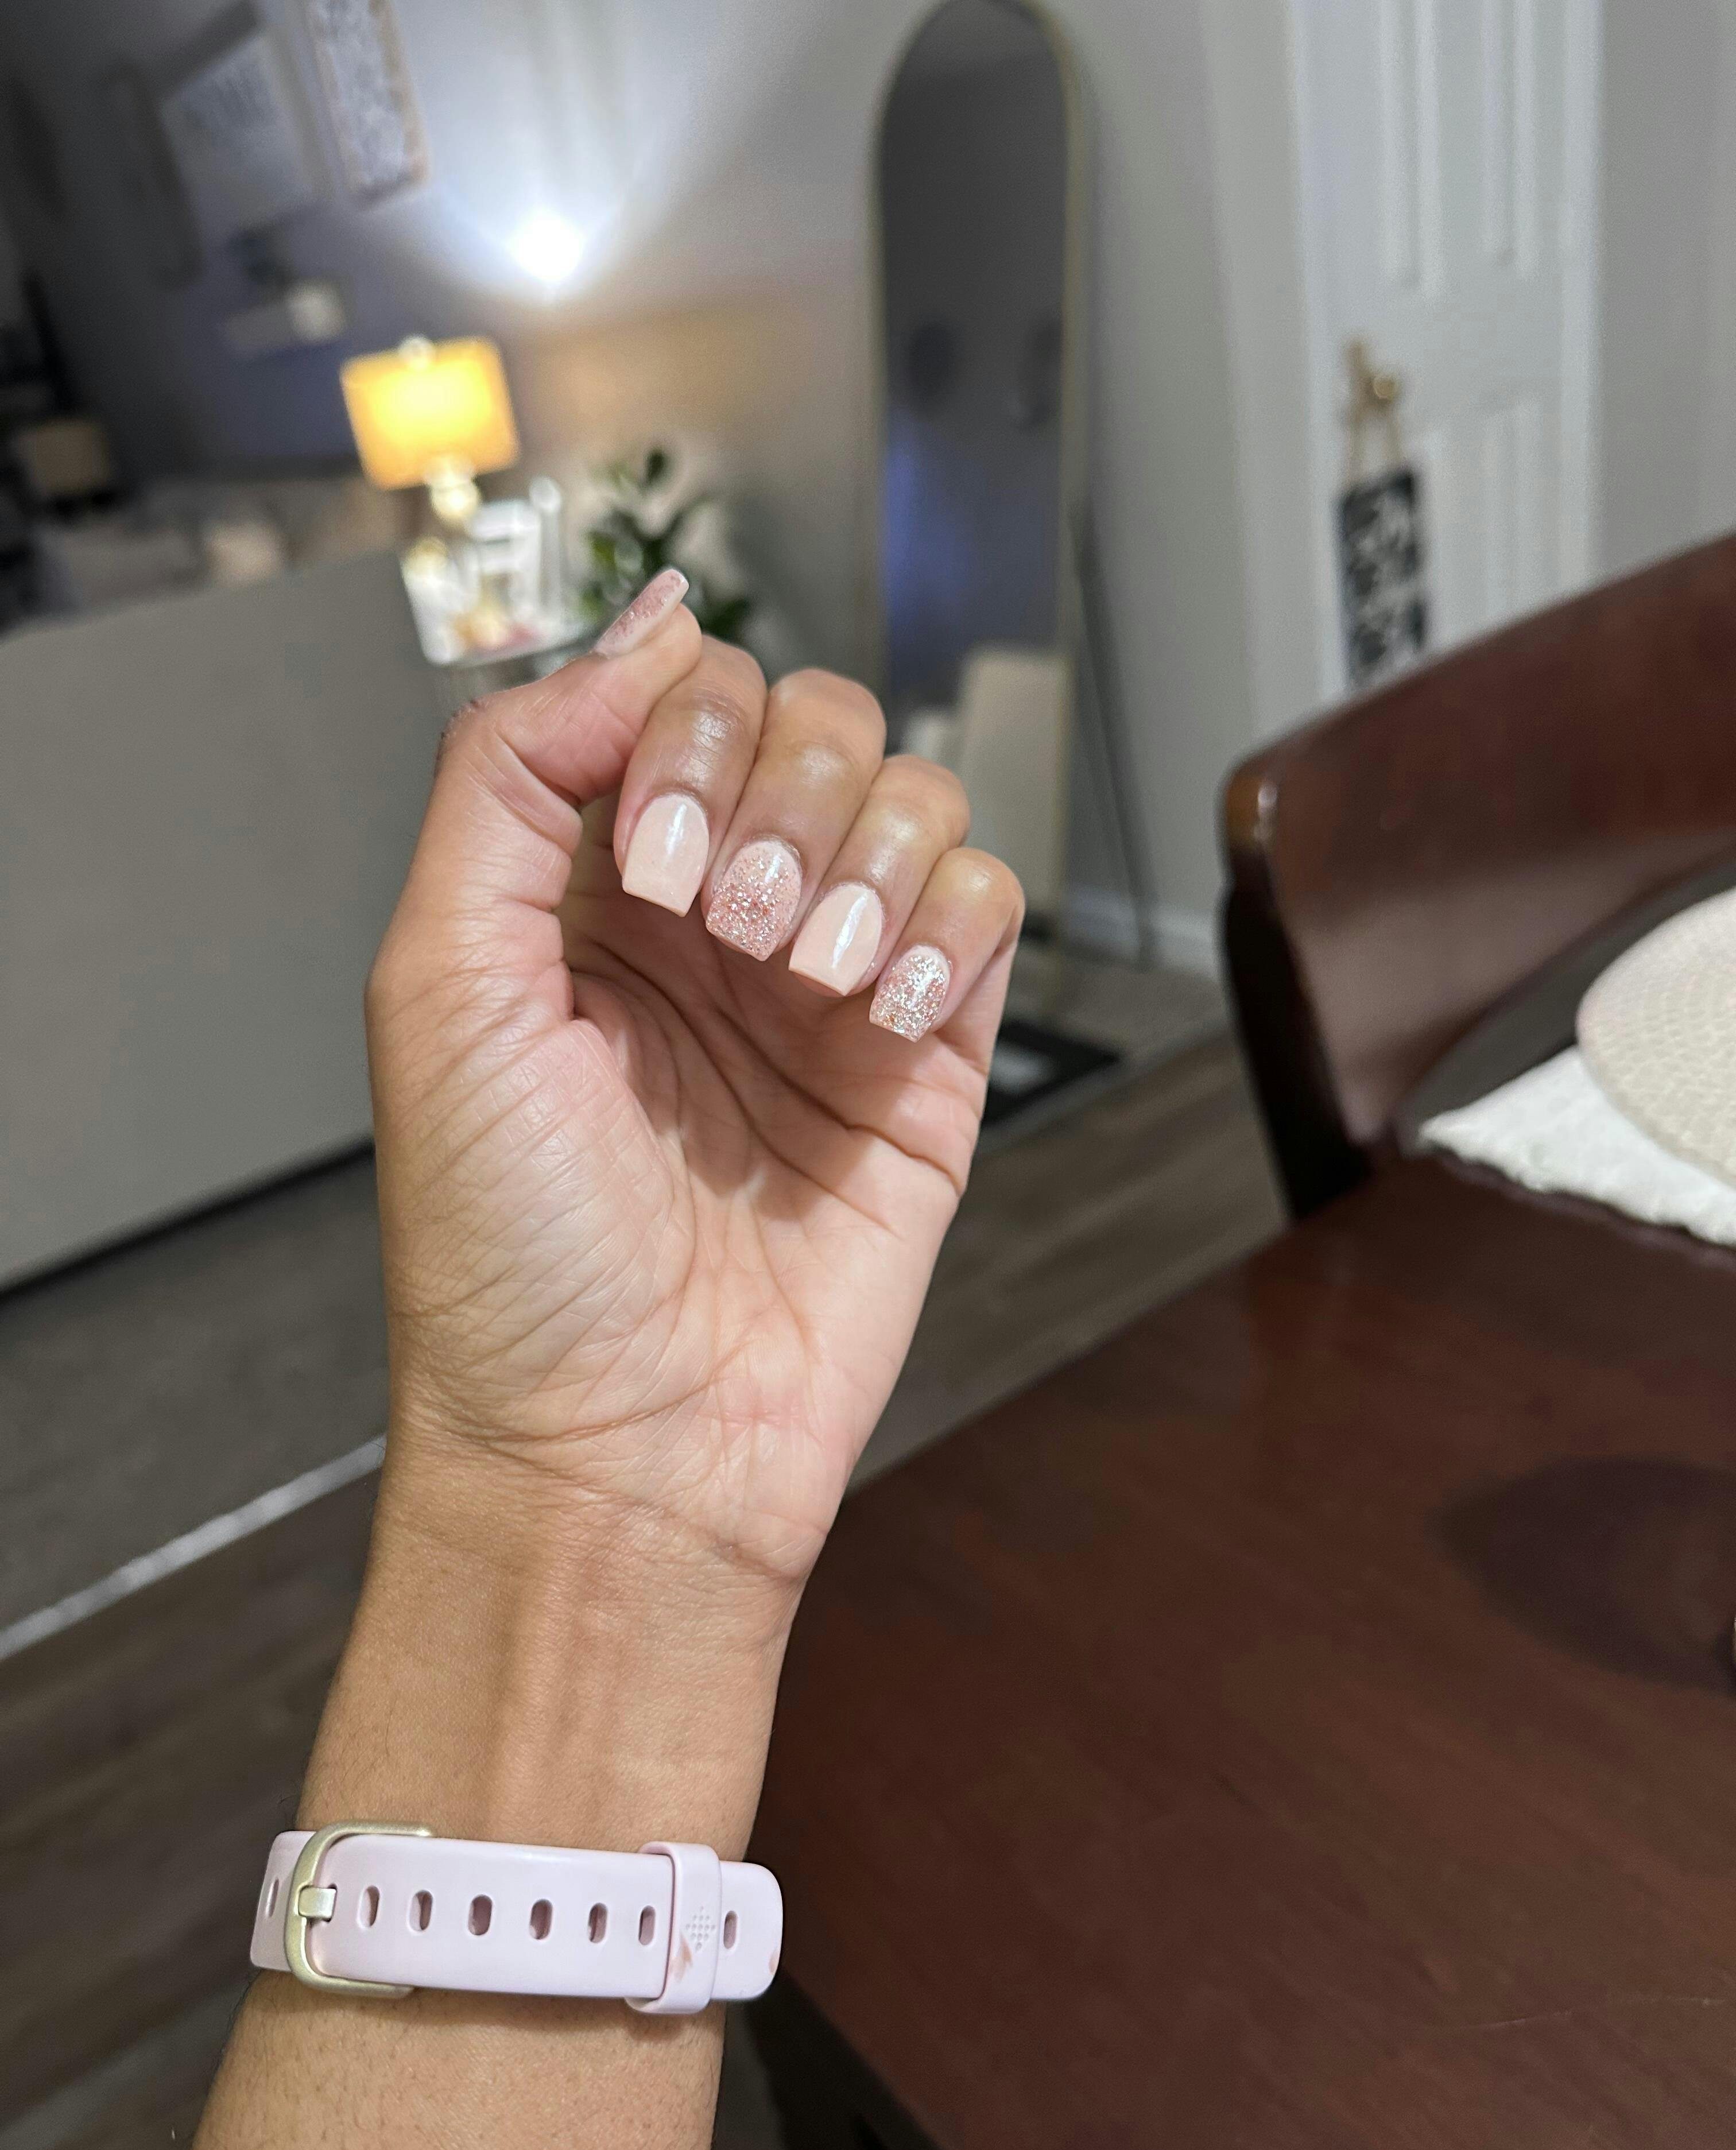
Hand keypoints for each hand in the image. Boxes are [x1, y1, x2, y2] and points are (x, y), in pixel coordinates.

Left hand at [367, 574, 1021, 1631]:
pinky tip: (887, 1018)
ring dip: (870, 862)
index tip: (650, 865)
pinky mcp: (931, 1069)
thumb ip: (512, 776)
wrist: (619, 1450)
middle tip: (733, 932)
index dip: (684, 734)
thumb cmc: (508, 1252)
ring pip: (915, 800)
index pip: (680, 696)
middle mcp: (717, 924)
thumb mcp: (438, 986)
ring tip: (810, 982)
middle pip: (813, 724)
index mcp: (588, 892)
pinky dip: (955, 931)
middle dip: (783, 796)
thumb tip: (648, 622)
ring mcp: (830, 992)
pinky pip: (989, 912)